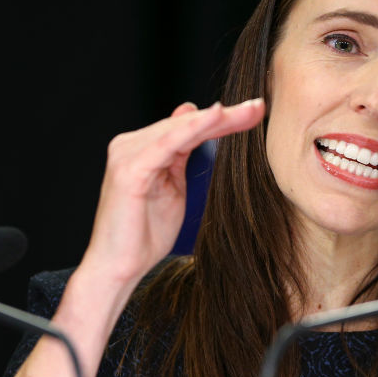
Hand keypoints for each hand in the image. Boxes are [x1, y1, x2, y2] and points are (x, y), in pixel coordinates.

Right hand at [77, 98, 265, 306]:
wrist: (117, 269)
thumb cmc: (143, 235)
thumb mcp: (172, 188)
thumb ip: (180, 154)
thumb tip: (192, 116)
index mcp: (140, 149)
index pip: (186, 128)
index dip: (222, 120)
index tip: (255, 113)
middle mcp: (129, 145)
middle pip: (186, 123)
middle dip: (226, 116)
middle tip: (259, 107)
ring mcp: (127, 154)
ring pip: (180, 129)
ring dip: (217, 118)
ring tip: (248, 111)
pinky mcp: (130, 169)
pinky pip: (167, 143)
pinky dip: (193, 128)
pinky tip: (216, 116)